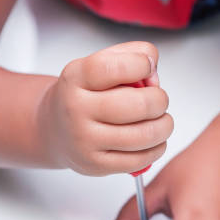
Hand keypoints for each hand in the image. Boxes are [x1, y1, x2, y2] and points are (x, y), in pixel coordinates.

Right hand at [38, 41, 172, 175]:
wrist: (55, 128)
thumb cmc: (85, 94)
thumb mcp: (99, 64)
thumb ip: (132, 54)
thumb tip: (153, 71)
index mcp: (76, 77)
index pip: (113, 67)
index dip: (141, 64)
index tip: (147, 67)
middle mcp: (75, 109)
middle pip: (137, 104)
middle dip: (160, 100)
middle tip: (159, 100)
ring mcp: (84, 140)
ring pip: (143, 135)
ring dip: (164, 126)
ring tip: (161, 120)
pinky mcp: (95, 164)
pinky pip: (139, 160)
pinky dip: (157, 148)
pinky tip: (153, 140)